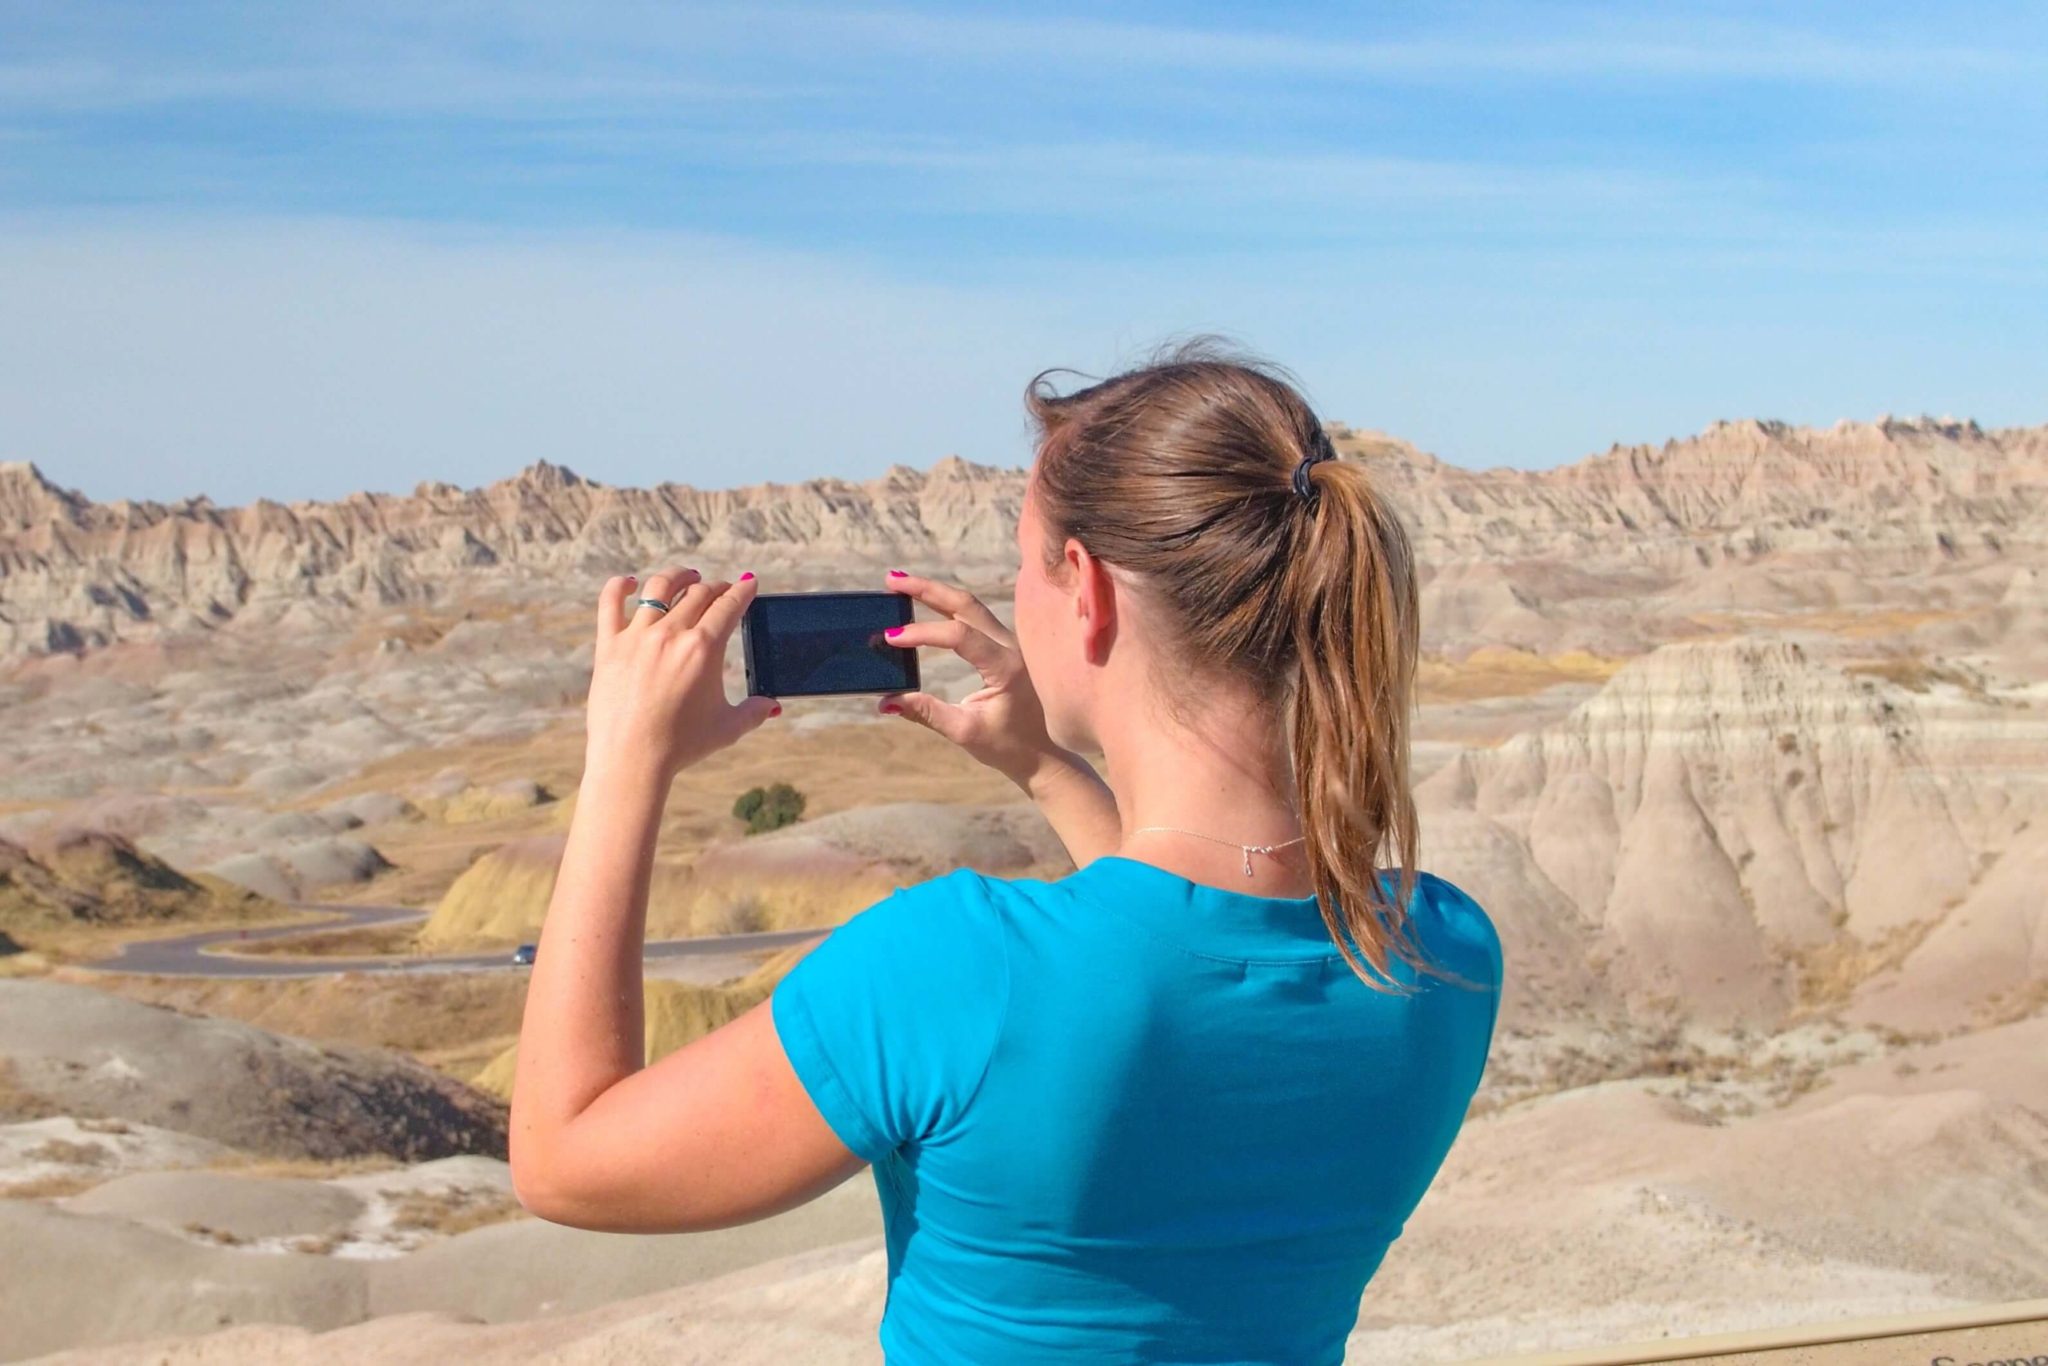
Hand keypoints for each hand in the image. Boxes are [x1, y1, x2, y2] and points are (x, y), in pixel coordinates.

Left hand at [581, 568, 778, 788]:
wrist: (632, 759)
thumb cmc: (682, 745)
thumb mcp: (728, 728)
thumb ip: (754, 711)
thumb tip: (773, 706)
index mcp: (704, 648)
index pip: (729, 605)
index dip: (743, 591)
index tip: (748, 584)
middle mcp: (671, 634)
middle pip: (698, 593)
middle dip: (716, 587)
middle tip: (722, 590)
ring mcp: (637, 636)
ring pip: (659, 588)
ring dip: (678, 576)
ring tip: (687, 576)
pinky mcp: (608, 646)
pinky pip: (611, 602)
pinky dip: (620, 586)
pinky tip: (629, 582)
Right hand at [877, 570, 1074, 786]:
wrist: (1043, 752)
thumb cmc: (1008, 745)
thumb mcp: (964, 731)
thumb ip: (926, 713)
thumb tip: (885, 701)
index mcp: (1006, 666)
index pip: (959, 636)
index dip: (923, 633)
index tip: (890, 636)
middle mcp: (1012, 646)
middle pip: (966, 604)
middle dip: (927, 589)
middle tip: (891, 581)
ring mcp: (1010, 642)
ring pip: (971, 605)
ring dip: (936, 592)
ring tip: (900, 585)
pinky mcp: (1005, 645)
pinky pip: (975, 617)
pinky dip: (947, 606)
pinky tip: (925, 602)